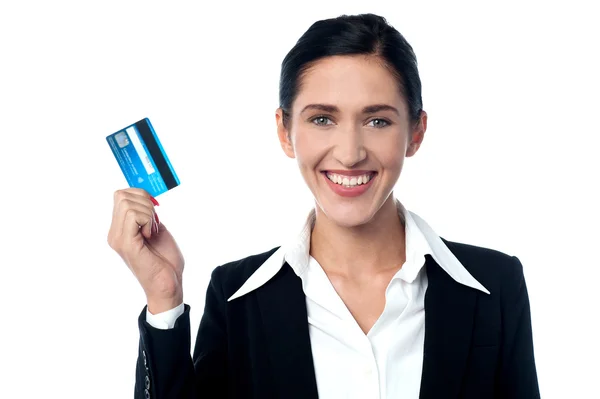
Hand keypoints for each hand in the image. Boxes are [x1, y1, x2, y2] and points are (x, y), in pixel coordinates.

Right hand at [107, 188, 183, 312]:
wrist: (168, 285)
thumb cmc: (165, 261)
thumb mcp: (156, 230)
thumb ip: (147, 215)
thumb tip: (145, 198)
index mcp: (120, 230)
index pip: (120, 195)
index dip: (140, 195)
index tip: (154, 210)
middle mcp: (114, 234)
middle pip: (121, 195)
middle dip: (145, 202)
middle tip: (154, 222)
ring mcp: (118, 239)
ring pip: (127, 203)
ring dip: (148, 213)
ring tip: (152, 230)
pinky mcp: (127, 244)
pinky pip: (133, 216)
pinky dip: (147, 220)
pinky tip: (150, 235)